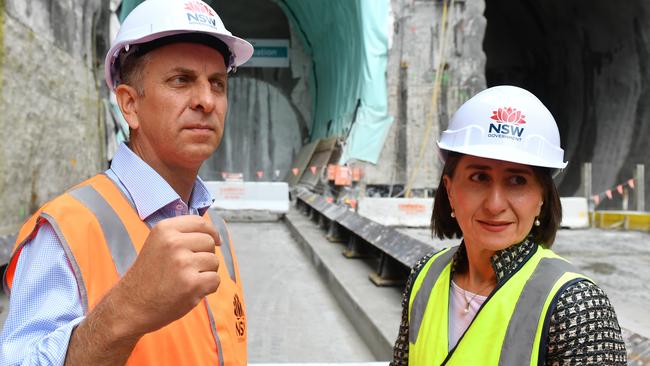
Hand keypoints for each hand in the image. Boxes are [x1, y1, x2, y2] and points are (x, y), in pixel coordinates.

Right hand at [113, 215, 220, 337]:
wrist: (132, 306)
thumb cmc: (149, 276)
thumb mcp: (158, 244)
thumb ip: (181, 236)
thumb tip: (214, 236)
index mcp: (164, 229)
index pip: (200, 223)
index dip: (212, 232)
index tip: (216, 241)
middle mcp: (173, 243)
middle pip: (209, 242)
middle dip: (206, 255)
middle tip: (190, 268)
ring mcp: (183, 263)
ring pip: (214, 261)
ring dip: (206, 272)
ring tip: (187, 280)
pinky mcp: (192, 284)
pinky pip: (215, 280)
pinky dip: (208, 287)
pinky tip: (191, 291)